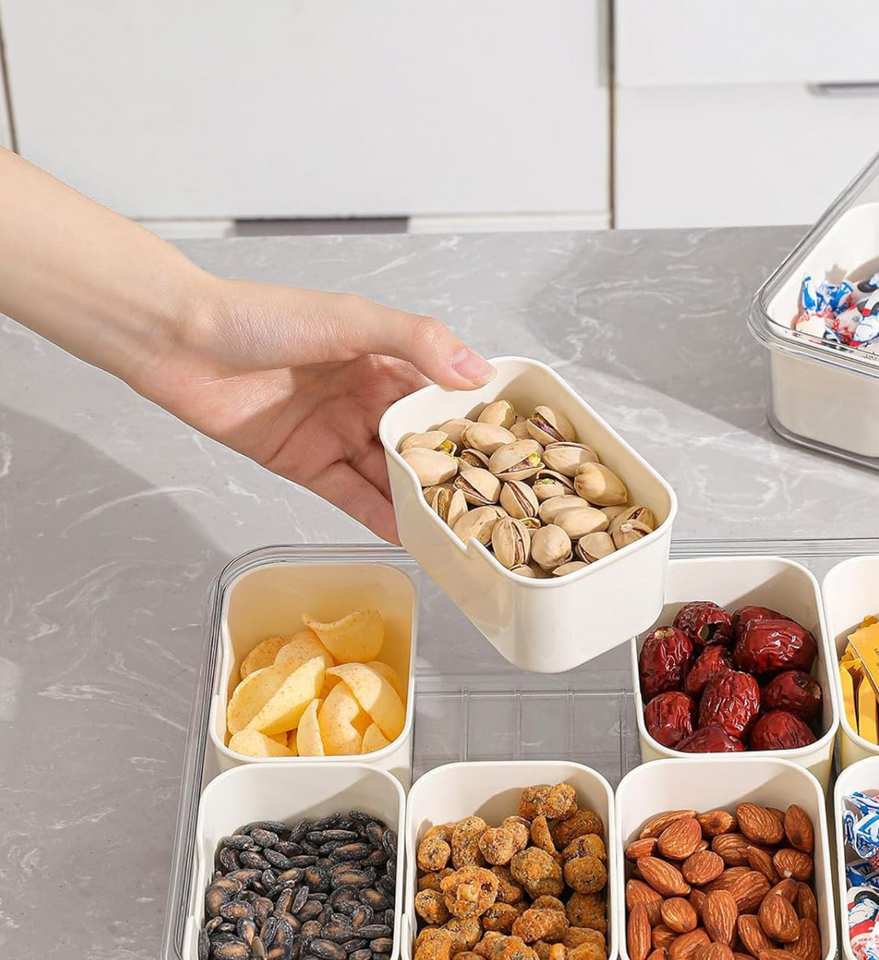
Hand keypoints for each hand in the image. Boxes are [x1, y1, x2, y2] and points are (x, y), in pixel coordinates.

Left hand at [130, 275, 493, 541]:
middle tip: (492, 504)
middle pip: (419, 443)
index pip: (442, 395)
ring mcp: (337, 433)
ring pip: (389, 475)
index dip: (474, 421)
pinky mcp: (306, 464)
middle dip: (452, 472)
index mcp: (383, 357)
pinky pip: (352, 496)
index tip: (512, 450)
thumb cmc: (261, 316)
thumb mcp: (351, 318)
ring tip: (457, 530)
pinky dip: (380, 516)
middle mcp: (365, 397)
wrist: (179, 341)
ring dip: (420, 502)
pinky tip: (409, 536)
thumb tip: (476, 370)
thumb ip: (417, 341)